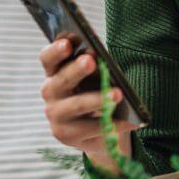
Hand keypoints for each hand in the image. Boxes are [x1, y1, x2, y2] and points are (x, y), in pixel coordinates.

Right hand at [38, 36, 139, 173]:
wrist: (98, 129)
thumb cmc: (95, 92)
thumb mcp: (94, 77)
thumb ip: (95, 66)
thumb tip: (101, 57)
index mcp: (55, 72)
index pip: (48, 59)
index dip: (55, 51)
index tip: (67, 43)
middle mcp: (51, 92)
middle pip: (62, 79)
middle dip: (77, 70)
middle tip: (91, 61)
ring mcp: (57, 116)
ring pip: (77, 105)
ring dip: (98, 98)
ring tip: (118, 93)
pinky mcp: (67, 136)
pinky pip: (93, 128)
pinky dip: (113, 123)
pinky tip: (129, 121)